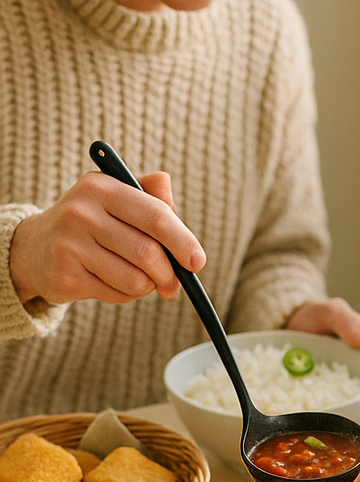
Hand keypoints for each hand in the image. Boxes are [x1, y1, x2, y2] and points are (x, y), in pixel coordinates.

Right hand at [9, 171, 204, 306]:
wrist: (35, 249)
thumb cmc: (92, 224)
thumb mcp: (116, 201)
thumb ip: (147, 195)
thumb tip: (166, 181)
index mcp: (101, 187)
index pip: (155, 215)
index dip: (183, 241)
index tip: (197, 262)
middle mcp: (81, 212)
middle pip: (149, 254)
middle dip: (169, 275)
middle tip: (172, 285)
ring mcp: (70, 244)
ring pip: (136, 280)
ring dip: (147, 287)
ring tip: (137, 279)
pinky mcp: (66, 276)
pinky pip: (118, 295)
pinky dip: (126, 295)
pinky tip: (111, 282)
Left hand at [285, 298, 359, 429]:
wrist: (287, 320)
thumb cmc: (314, 314)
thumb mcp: (330, 311)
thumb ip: (347, 321)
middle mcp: (358, 373)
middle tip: (355, 432)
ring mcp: (339, 385)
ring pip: (352, 408)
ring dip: (348, 423)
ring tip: (338, 433)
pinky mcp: (321, 392)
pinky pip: (328, 408)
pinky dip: (326, 418)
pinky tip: (316, 424)